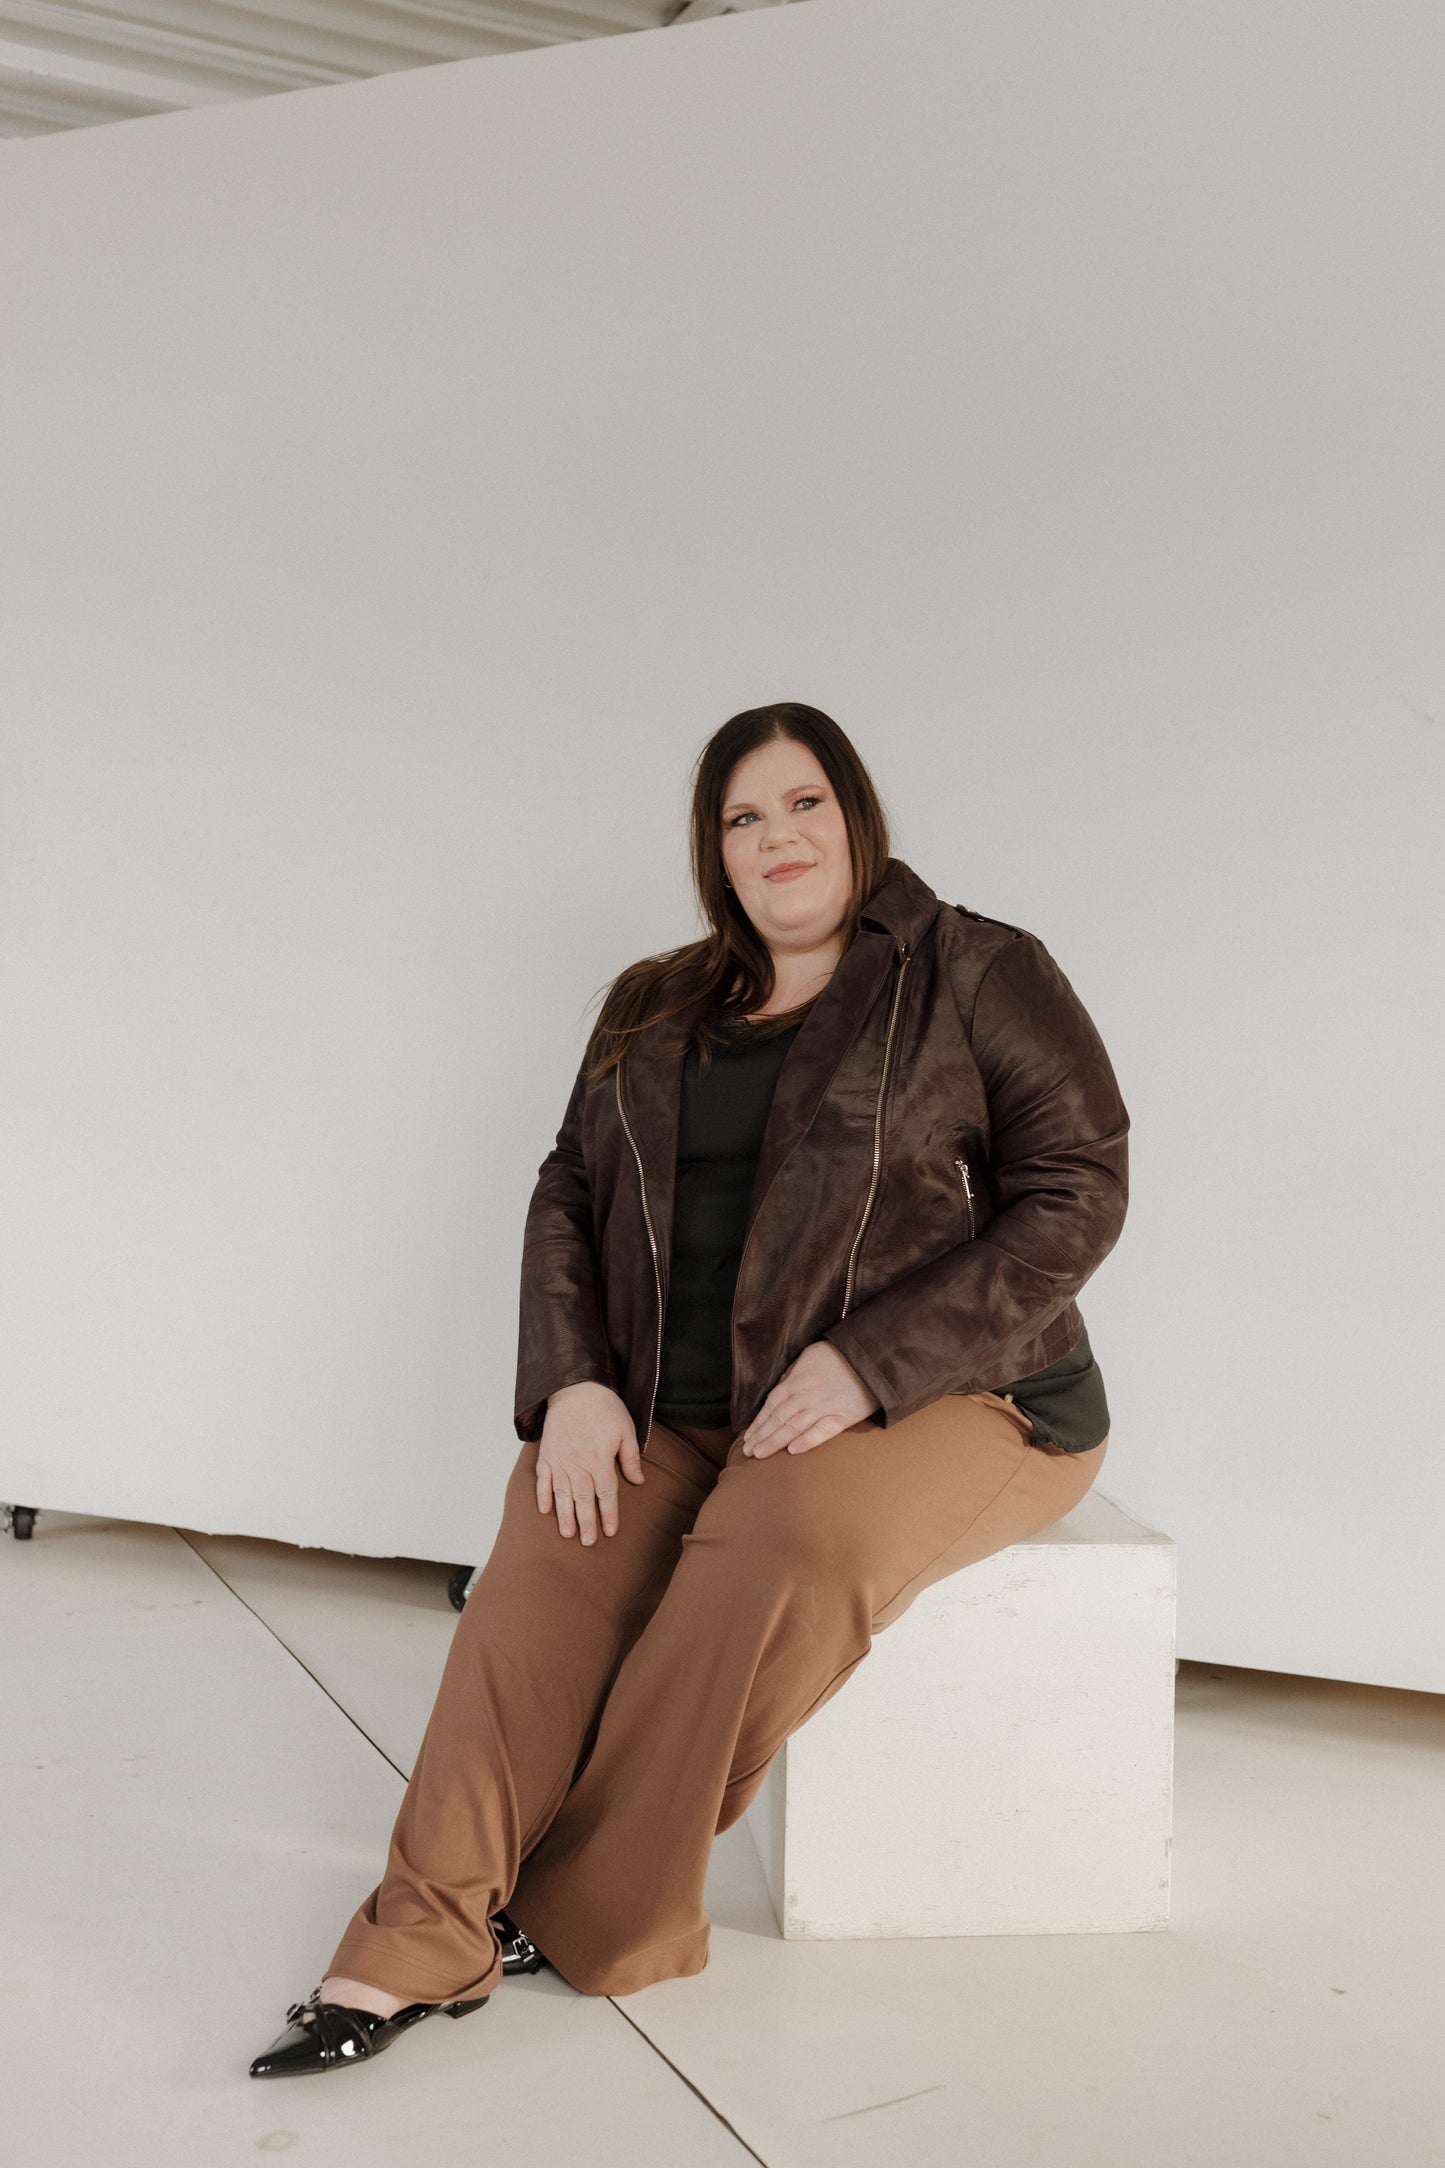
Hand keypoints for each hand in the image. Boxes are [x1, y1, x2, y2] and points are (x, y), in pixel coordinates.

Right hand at [536, 1381, 644, 1543]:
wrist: (575, 1387)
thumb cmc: (604, 1408)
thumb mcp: (626, 1430)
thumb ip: (630, 1458)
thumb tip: (639, 1482)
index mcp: (600, 1459)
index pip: (606, 1493)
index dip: (609, 1514)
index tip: (611, 1532)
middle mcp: (578, 1464)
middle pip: (583, 1499)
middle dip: (586, 1523)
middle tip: (588, 1542)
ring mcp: (559, 1460)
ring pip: (562, 1494)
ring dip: (564, 1516)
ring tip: (567, 1534)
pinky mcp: (546, 1455)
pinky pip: (542, 1479)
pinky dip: (542, 1496)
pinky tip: (544, 1511)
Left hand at [740, 1340, 880, 1458]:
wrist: (871, 1357)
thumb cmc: (839, 1355)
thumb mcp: (809, 1356)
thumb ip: (793, 1374)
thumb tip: (780, 1388)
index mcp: (797, 1381)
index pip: (771, 1405)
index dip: (758, 1422)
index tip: (747, 1436)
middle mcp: (806, 1395)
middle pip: (778, 1418)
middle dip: (761, 1436)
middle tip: (747, 1451)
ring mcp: (824, 1407)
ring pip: (794, 1427)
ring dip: (774, 1442)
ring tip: (759, 1454)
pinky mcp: (843, 1416)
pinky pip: (822, 1431)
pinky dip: (807, 1441)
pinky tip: (793, 1451)